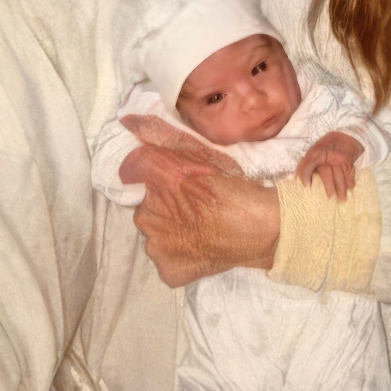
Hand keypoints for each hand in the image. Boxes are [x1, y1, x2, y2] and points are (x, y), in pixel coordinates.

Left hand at [117, 115, 281, 286]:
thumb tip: (127, 120)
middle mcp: (148, 213)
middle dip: (164, 207)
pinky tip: (199, 248)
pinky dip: (179, 257)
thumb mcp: (201, 153)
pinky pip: (166, 261)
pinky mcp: (168, 269)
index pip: (132, 170)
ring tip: (199, 229)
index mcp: (157, 180)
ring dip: (170, 232)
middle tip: (194, 209)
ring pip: (155, 235)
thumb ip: (161, 134)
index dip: (155, 177)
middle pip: (145, 207)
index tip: (175, 185)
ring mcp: (157, 246)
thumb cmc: (235, 188)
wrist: (263, 229)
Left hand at [296, 131, 362, 200]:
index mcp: (315, 153)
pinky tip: (350, 187)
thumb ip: (303, 167)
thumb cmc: (322, 152)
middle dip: (329, 185)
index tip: (307, 186)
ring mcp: (339, 159)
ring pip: (340, 174)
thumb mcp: (311, 155)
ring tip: (342, 199)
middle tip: (330, 197)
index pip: (308, 163)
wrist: (341, 139)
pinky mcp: (349, 162)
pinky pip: (350, 172)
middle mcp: (327, 156)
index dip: (306, 174)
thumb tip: (293, 180)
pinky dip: (350, 180)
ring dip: (342, 187)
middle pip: (327, 172)